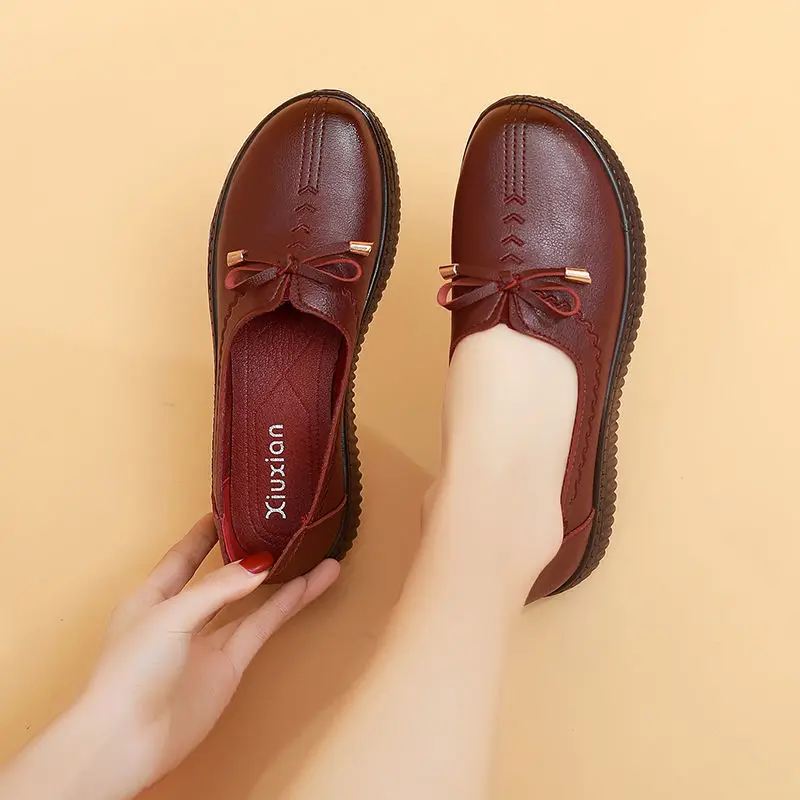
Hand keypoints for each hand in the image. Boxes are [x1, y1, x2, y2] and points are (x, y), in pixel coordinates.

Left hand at [0, 515, 339, 799]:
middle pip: (222, 575)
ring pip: (251, 600)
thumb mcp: (170, 615)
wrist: (127, 741)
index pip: (183, 555)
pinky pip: (262, 625)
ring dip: (282, 578)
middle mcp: (182, 615)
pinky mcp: (230, 665)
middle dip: (249, 552)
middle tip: (279, 527)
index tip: (229, 509)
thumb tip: (260, 564)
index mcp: (152, 596)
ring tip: (317, 554)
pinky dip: (286, 605)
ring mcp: (208, 641)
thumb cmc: (129, 672)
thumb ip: (217, 588)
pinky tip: (309, 585)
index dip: (205, 533)